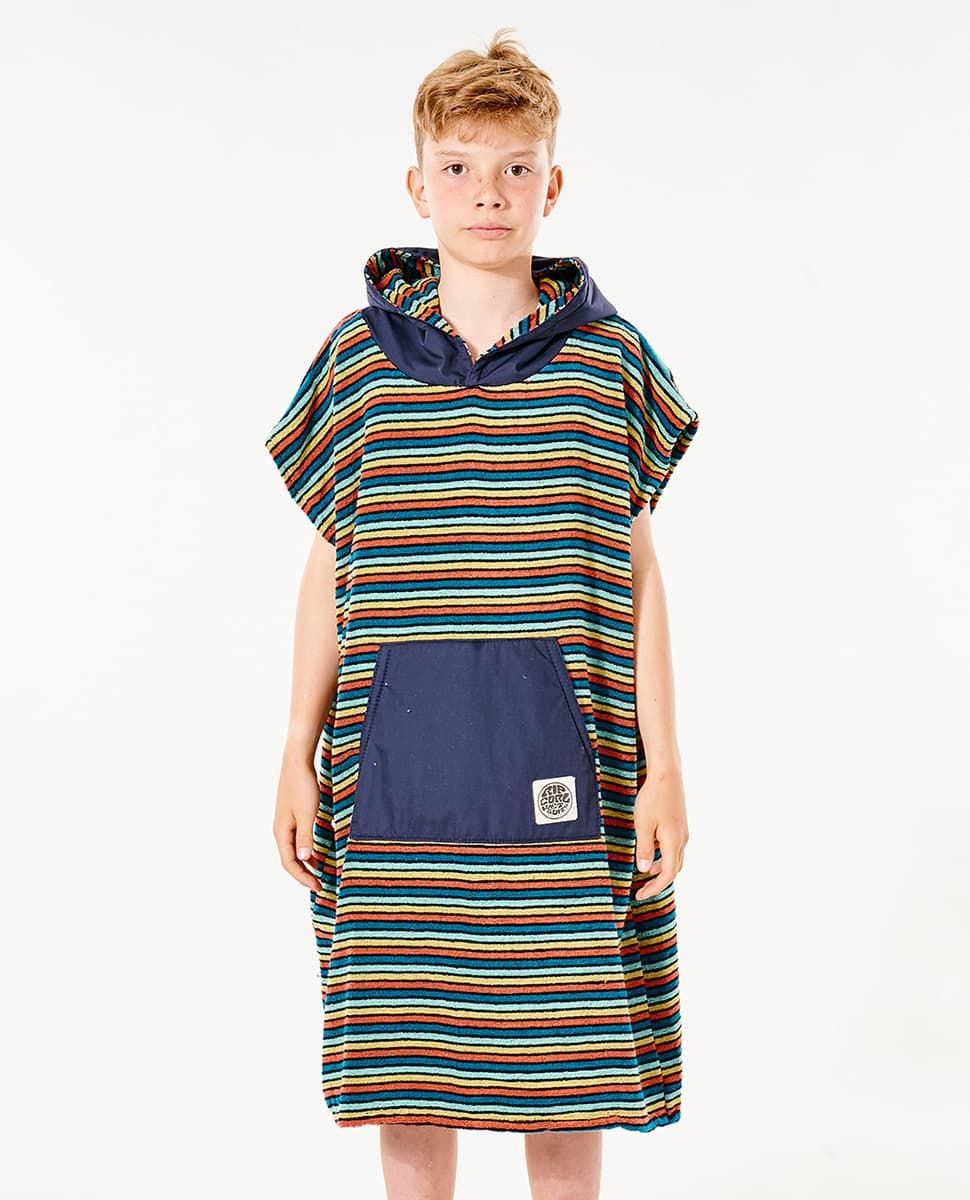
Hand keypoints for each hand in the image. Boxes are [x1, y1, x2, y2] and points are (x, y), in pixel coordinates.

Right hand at [272, 755, 322, 889]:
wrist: (297, 762)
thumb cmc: (302, 786)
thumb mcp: (307, 813)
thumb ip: (306, 837)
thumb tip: (305, 859)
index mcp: (281, 831)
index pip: (289, 863)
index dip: (303, 877)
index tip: (318, 886)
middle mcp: (281, 830)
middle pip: (290, 859)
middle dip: (304, 873)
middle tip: (321, 884)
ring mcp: (286, 823)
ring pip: (295, 850)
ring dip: (307, 863)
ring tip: (322, 872)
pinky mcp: (293, 816)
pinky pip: (299, 839)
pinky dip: (308, 849)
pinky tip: (320, 852)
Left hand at [632, 763, 688, 900]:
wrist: (667, 775)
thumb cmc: (653, 798)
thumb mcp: (643, 825)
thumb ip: (644, 848)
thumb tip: (644, 869)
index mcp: (674, 842)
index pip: (667, 875)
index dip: (654, 888)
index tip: (640, 895)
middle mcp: (682, 840)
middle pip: (673, 869)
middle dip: (658, 882)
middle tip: (642, 889)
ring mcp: (683, 832)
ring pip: (674, 858)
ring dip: (661, 868)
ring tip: (645, 872)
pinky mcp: (680, 825)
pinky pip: (673, 847)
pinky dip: (663, 856)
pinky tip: (650, 850)